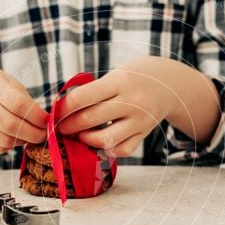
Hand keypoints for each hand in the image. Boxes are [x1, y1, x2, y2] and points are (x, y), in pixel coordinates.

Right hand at [0, 65, 47, 153]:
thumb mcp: (8, 82)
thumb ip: (26, 100)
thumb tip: (46, 123)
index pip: (17, 103)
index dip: (36, 115)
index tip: (49, 121)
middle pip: (10, 125)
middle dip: (33, 133)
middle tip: (46, 134)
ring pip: (4, 140)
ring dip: (24, 141)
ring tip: (33, 135)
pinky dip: (12, 146)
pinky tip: (18, 137)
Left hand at [55, 57, 218, 157]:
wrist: (169, 84)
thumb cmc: (133, 77)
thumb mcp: (115, 74)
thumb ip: (93, 90)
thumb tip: (62, 110)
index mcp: (119, 81)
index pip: (82, 97)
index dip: (63, 108)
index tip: (55, 112)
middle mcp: (131, 101)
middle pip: (90, 119)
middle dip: (68, 126)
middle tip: (61, 127)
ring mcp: (140, 120)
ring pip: (105, 140)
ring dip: (86, 140)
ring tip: (81, 135)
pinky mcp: (144, 133)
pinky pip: (122, 150)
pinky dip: (107, 149)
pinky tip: (101, 142)